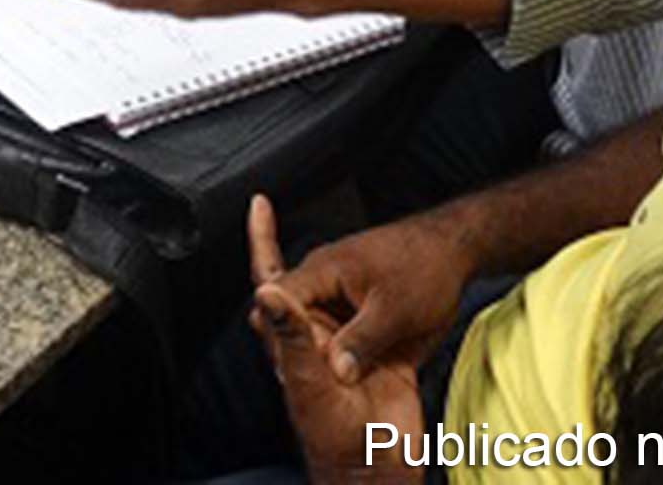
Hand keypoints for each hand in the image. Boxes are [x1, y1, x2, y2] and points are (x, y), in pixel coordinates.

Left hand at [247, 195, 424, 483]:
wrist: (382, 474)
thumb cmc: (338, 443)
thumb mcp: (311, 389)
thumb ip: (293, 340)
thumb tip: (268, 293)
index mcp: (293, 342)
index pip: (270, 284)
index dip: (261, 242)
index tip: (259, 204)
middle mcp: (317, 339)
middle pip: (311, 284)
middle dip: (321, 256)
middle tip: (338, 225)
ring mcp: (350, 349)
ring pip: (347, 298)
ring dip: (360, 278)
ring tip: (379, 254)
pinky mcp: (382, 360)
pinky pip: (381, 322)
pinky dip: (392, 305)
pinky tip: (403, 287)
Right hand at [267, 201, 478, 388]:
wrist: (454, 250)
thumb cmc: (427, 267)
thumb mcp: (396, 311)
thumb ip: (363, 341)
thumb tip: (336, 371)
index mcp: (322, 270)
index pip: (277, 299)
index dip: (277, 333)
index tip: (286, 367)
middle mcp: (320, 278)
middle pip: (288, 318)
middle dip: (291, 348)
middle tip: (299, 382)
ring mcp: (334, 290)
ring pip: (310, 328)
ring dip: (314, 351)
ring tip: (323, 384)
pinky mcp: (350, 304)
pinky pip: (331, 329)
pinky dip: (333, 349)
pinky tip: (345, 371)